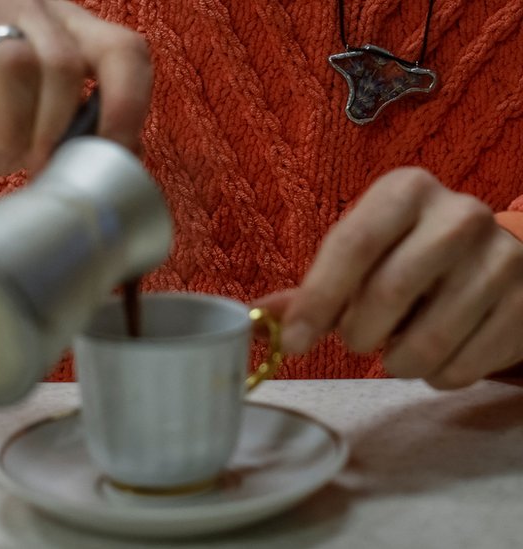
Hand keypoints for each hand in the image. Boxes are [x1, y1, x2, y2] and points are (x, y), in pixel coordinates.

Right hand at [0, 1, 152, 176]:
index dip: (128, 106)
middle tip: (37, 162)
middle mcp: (23, 8)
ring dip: (14, 129)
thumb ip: (73, 134)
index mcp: (62, 26)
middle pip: (67, 62)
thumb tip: (121, 162)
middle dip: (58, 128)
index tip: (115, 154)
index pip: (124, 50)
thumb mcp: (30, 131)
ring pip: (18, 67)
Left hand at [257, 167, 522, 388]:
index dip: (318, 299)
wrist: (495, 254)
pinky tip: (434, 356)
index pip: (354, 244)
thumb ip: (312, 287)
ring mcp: (501, 259)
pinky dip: (436, 376)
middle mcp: (459, 215)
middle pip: (389, 292)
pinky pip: (465, 366)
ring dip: (396, 362)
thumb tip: (257, 319)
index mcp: (406, 191)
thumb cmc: (406, 252)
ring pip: (429, 340)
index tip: (294, 343)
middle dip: (357, 334)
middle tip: (355, 341)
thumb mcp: (362, 251)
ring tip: (394, 351)